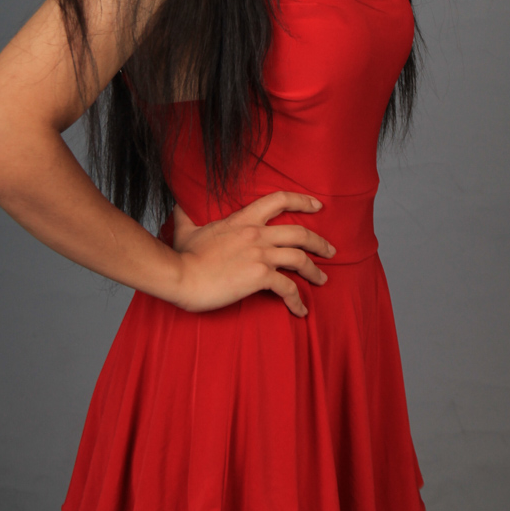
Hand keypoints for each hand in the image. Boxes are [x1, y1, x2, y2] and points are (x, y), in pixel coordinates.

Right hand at [171, 191, 336, 317]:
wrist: (180, 275)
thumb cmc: (183, 255)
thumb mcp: (186, 228)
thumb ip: (186, 214)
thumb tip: (179, 204)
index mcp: (243, 219)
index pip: (279, 200)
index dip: (302, 200)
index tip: (318, 204)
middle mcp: (256, 234)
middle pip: (299, 232)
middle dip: (319, 242)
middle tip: (330, 250)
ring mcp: (260, 255)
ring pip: (299, 258)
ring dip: (315, 270)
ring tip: (322, 279)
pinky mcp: (259, 277)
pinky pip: (287, 288)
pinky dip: (297, 300)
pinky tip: (301, 310)